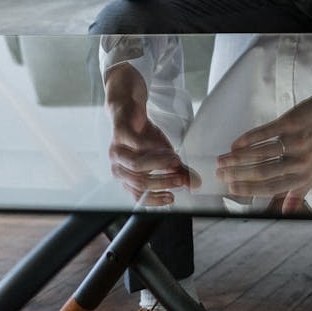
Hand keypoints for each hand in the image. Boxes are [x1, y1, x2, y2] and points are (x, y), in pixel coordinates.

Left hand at [104, 63, 196, 205]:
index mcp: (127, 178)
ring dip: (160, 164)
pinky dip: (154, 148)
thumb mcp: (165, 157)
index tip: (173, 197)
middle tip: (181, 178)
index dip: (155, 199)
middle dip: (164, 181)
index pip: (139, 196)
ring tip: (176, 160)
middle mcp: (119, 168)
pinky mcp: (119, 134)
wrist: (130, 111)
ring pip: (136, 166)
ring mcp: (117, 152)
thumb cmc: (145, 137)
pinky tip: (167, 148)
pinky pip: (136, 145)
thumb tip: (194, 184)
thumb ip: (178, 171)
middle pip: (140, 183)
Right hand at [214, 84, 311, 211]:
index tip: (231, 188)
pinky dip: (246, 139)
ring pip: (259, 153)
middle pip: (262, 172)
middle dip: (236, 174)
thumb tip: (283, 214)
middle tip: (220, 174)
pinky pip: (264, 133)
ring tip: (222, 159)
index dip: (249, 189)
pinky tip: (235, 144)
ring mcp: (296, 141)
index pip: (271, 188)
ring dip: (236, 158)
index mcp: (304, 177)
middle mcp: (301, 161)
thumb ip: (296, 194)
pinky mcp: (291, 123)